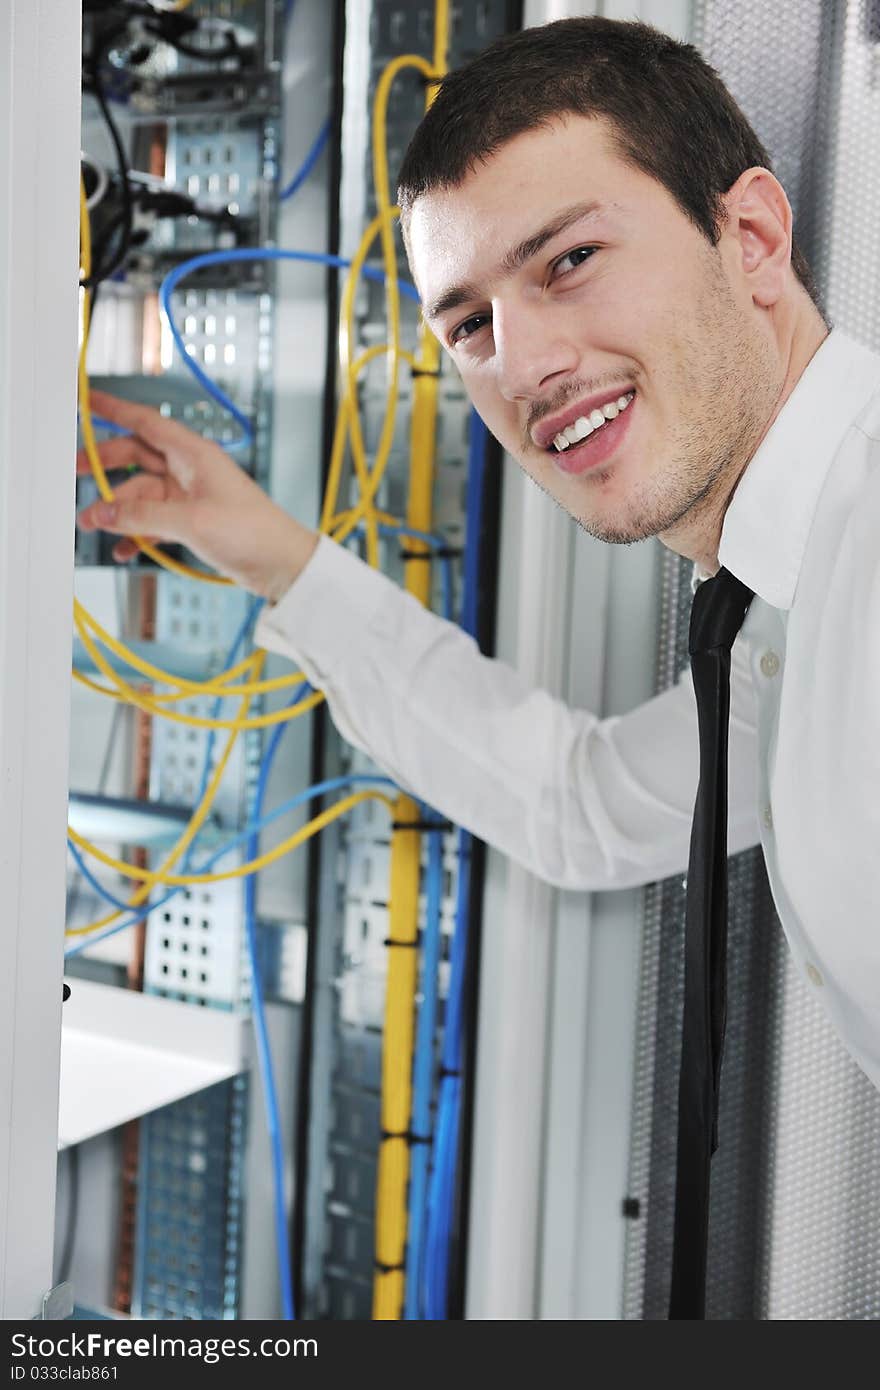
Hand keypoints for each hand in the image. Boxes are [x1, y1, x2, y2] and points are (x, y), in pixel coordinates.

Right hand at [76, 390, 318, 600]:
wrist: (282, 565)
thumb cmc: (253, 532)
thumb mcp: (191, 521)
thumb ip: (142, 516)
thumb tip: (103, 512)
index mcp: (194, 455)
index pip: (146, 422)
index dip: (115, 410)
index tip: (88, 400)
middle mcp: (190, 471)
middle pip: (136, 458)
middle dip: (105, 466)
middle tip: (74, 473)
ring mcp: (190, 498)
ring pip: (141, 495)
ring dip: (117, 510)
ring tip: (93, 525)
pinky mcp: (192, 523)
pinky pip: (153, 522)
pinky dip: (136, 533)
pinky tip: (124, 549)